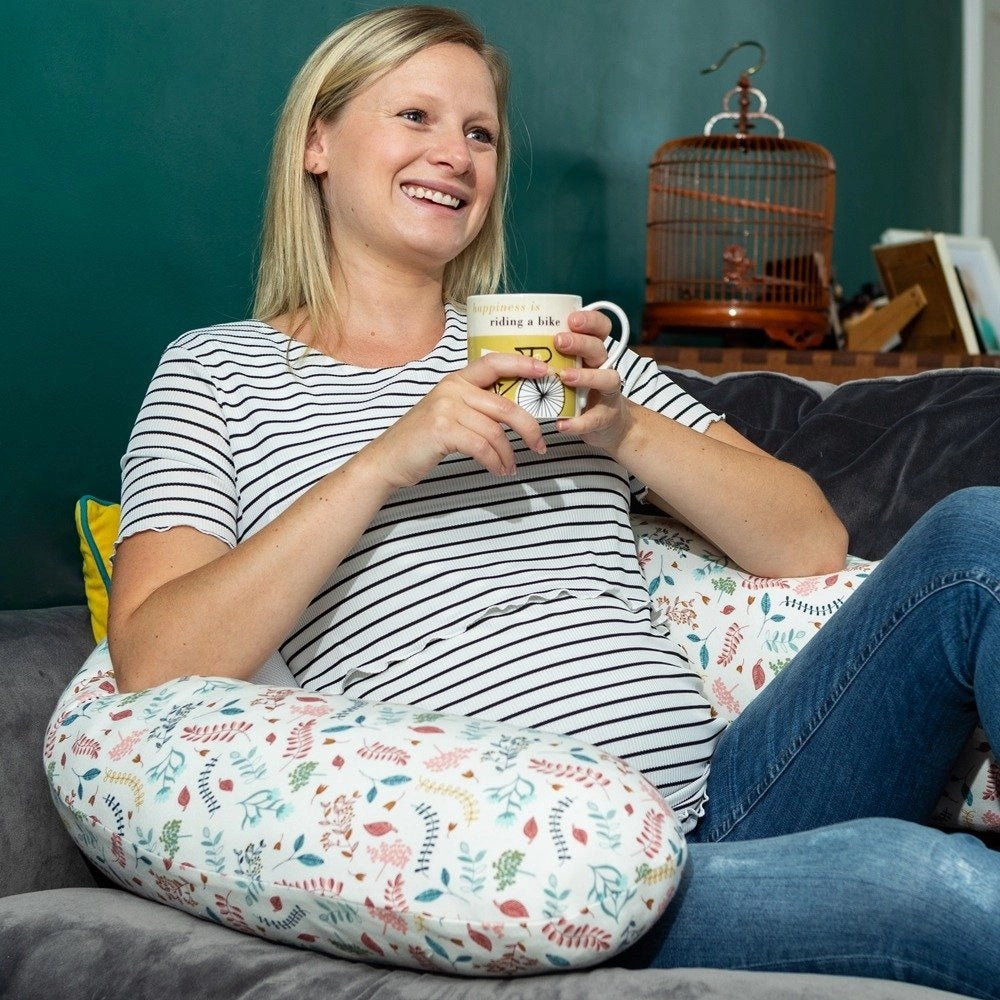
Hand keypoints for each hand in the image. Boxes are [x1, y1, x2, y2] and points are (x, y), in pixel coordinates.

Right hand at [364, 353, 552, 487]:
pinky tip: (497, 470)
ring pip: (495, 431)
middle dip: (529, 428)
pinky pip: (483, 447)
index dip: (522, 364)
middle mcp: (452, 389)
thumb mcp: (447, 413)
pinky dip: (495, 462)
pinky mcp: (443, 430)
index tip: (546, 371)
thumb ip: (474, 406)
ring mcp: (446, 408)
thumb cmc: (421, 439)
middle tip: (540, 445)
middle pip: (505, 406)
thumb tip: (513, 414)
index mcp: (456, 381)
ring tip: (510, 467)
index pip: (494, 363)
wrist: (388, 459)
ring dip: (509, 454)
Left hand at [552, 308, 630, 451]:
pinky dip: (579, 422)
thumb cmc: (579, 391)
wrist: (607, 424)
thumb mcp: (567, 369)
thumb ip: (548, 358)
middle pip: (599, 348)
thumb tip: (508, 345)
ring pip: (608, 378)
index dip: (590, 320)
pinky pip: (595, 417)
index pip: (600, 328)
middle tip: (559, 341)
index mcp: (592, 352)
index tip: (571, 318)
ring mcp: (608, 392)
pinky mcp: (607, 416)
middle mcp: (603, 367)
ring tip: (564, 377)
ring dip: (586, 376)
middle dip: (581, 342)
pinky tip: (561, 424)